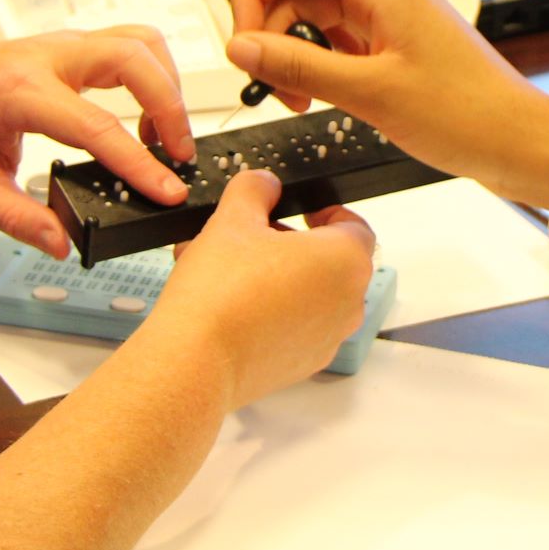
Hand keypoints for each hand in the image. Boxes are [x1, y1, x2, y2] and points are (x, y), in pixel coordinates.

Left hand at [0, 29, 196, 257]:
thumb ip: (16, 217)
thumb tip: (60, 242)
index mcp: (18, 92)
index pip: (96, 126)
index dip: (139, 163)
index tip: (168, 191)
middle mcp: (44, 57)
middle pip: (134, 58)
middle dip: (170, 106)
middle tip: (179, 155)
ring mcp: (59, 43)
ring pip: (138, 40)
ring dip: (166, 83)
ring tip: (163, 135)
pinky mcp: (68, 43)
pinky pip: (127, 42)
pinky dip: (150, 73)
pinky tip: (142, 115)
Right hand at [152, 170, 377, 409]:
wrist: (195, 363)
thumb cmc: (221, 294)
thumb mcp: (232, 220)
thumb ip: (255, 189)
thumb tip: (265, 184)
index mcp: (345, 262)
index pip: (353, 225)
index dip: (325, 211)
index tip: (298, 210)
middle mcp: (348, 304)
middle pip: (329, 261)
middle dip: (290, 244)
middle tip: (251, 235)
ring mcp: (327, 339)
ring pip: (309, 294)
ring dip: (276, 276)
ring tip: (227, 269)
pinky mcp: (303, 365)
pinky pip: (295, 326)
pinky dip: (271, 311)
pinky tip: (228, 303)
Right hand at [227, 0, 548, 198]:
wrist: (519, 142)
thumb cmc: (470, 114)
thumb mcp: (370, 93)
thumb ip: (300, 65)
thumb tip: (245, 47)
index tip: (244, 41)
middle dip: (270, 29)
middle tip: (267, 79)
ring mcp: (392, 20)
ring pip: (317, 16)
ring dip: (292, 52)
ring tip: (295, 96)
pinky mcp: (396, 47)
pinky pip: (340, 41)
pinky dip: (318, 66)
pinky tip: (319, 97)